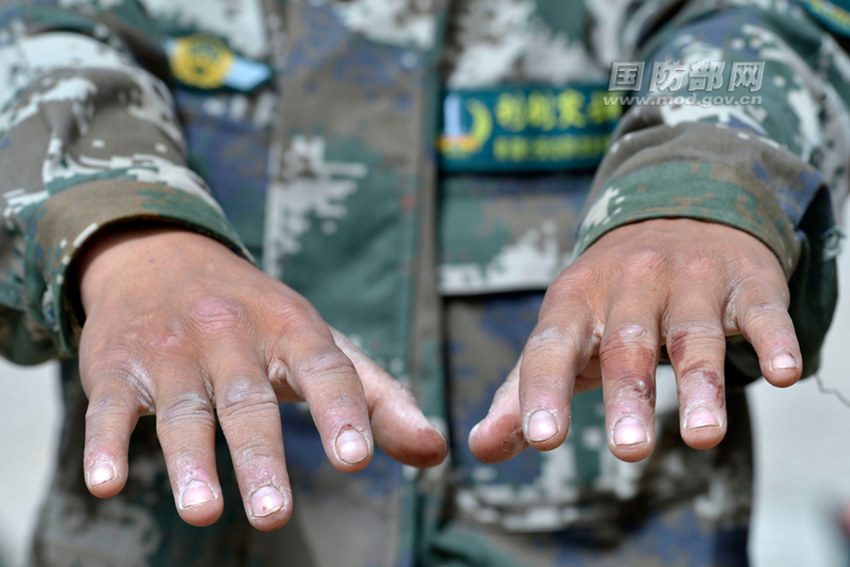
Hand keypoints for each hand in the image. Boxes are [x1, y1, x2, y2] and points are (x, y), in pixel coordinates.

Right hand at [76, 226, 445, 529]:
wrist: (160, 257)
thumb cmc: (258, 317)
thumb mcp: (320, 343)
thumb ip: (378, 398)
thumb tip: (436, 453)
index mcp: (291, 327)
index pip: (323, 368)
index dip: (341, 409)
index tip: (356, 457)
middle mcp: (232, 335)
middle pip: (247, 400)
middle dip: (260, 457)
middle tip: (275, 515)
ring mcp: (172, 351)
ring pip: (183, 409)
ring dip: (190, 461)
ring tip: (204, 513)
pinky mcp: (118, 367)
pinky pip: (107, 408)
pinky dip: (104, 445)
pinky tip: (105, 484)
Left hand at [469, 218, 800, 462]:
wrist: (676, 212)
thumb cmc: (608, 298)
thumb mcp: (563, 334)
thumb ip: (522, 392)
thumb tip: (479, 449)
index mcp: (574, 301)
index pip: (553, 348)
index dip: (544, 391)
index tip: (541, 438)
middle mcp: (628, 284)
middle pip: (627, 345)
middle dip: (628, 396)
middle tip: (628, 451)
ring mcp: (688, 280)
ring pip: (692, 334)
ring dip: (700, 385)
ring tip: (704, 436)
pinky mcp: (743, 282)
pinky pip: (760, 312)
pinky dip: (774, 340)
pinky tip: (784, 372)